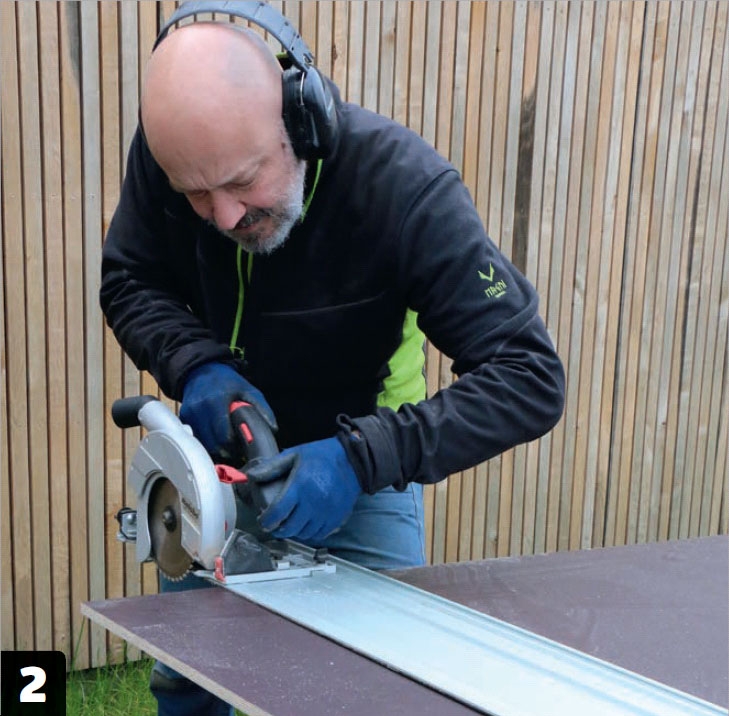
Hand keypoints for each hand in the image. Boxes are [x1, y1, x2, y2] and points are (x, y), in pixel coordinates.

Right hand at [179, 362, 275, 459]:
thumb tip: (272, 430)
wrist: (201, 371)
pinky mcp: (183, 418)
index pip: (224, 436)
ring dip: (216, 447)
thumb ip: (262, 409)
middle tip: (236, 446)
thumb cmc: (227, 382)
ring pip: (204, 444)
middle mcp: (200, 408)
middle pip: (213, 444)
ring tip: (226, 440)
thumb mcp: (248, 390)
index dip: (235, 445)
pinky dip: (206, 441)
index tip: (242, 446)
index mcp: (217, 401)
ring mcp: (190, 414)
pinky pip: (196, 438)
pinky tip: (214, 434)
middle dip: (226, 449)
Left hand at [244, 437, 361, 541]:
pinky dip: (309, 533)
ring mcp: (326, 511)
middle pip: (289, 527)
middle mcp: (313, 501)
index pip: (277, 512)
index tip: (263, 521)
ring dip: (293, 532)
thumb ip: (272, 466)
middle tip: (273, 524)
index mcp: (300, 485)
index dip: (266, 521)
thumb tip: (251, 475)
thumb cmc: (323, 456)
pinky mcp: (337, 517)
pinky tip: (305, 524)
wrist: (352, 460)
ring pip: (304, 533)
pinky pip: (319, 534)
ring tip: (289, 524)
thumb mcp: (295, 455)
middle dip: (278, 529)